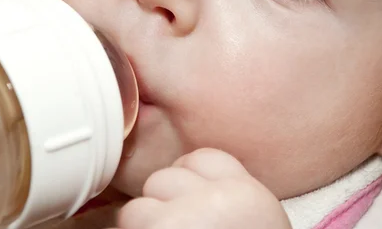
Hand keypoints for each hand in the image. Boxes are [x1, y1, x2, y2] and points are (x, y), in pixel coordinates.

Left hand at [113, 148, 290, 228]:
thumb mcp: (253, 224)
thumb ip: (226, 199)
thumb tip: (182, 183)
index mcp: (249, 196)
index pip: (204, 159)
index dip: (190, 179)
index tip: (190, 202)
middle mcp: (218, 200)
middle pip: (167, 177)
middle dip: (163, 204)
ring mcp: (182, 220)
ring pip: (138, 206)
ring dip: (143, 228)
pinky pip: (128, 226)